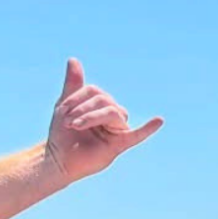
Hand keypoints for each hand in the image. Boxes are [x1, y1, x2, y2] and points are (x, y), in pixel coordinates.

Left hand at [45, 58, 162, 182]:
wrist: (58, 159)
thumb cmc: (62, 134)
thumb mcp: (65, 105)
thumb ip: (74, 84)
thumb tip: (73, 59)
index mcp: (101, 105)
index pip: (95, 92)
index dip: (78, 98)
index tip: (61, 112)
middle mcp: (112, 115)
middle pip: (105, 101)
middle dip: (83, 109)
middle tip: (67, 122)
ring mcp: (117, 130)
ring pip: (113, 113)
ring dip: (91, 117)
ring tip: (75, 125)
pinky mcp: (119, 145)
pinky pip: (137, 135)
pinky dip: (148, 128)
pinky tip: (158, 121)